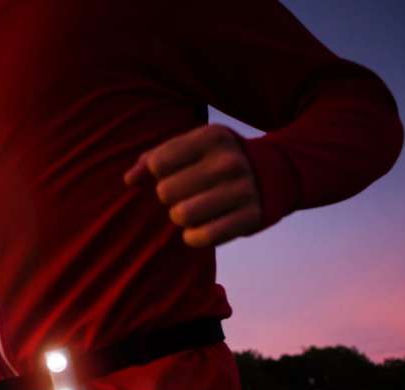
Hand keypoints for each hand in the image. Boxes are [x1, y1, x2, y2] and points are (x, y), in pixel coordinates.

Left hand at [123, 124, 262, 247]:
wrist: (275, 173)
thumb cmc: (217, 160)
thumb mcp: (191, 146)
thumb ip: (155, 158)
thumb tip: (129, 180)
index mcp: (212, 137)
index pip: (158, 164)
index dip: (157, 174)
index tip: (171, 174)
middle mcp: (229, 161)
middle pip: (165, 192)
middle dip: (168, 197)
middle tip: (184, 195)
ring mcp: (243, 189)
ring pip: (182, 215)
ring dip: (180, 217)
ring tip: (191, 210)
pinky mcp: (251, 217)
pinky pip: (202, 237)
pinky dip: (193, 237)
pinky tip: (200, 228)